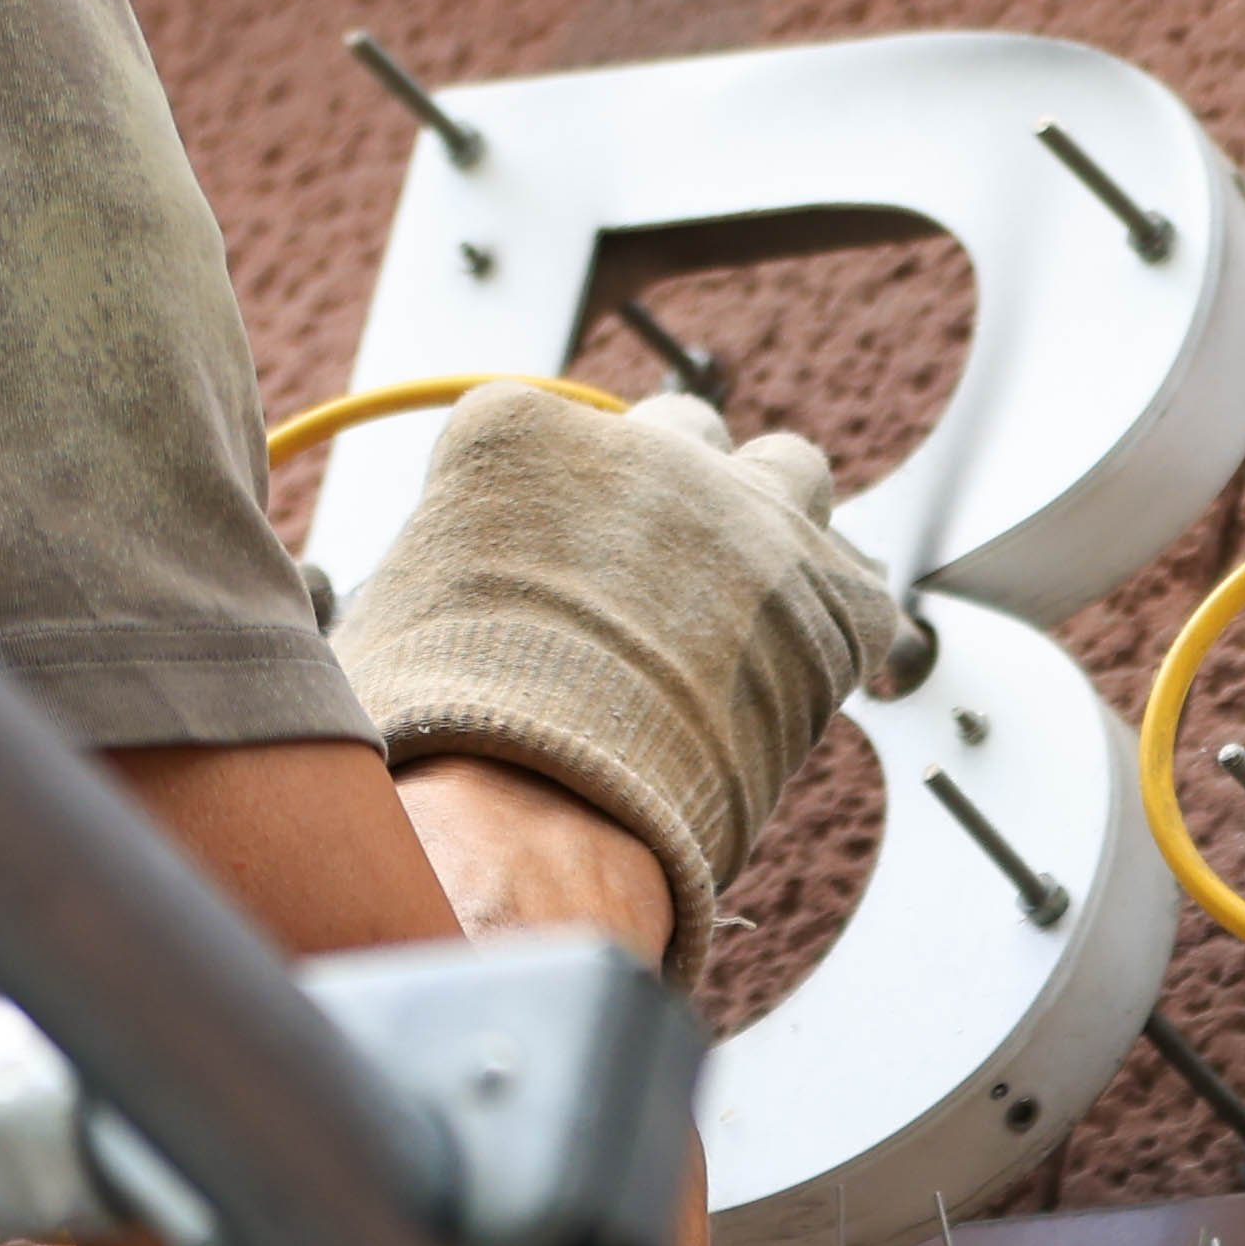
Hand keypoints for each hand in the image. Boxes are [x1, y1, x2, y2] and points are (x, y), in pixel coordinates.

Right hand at [328, 381, 905, 924]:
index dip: (540, 512)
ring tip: (737, 605)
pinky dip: (830, 625)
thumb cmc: (436, 737)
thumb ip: (430, 570)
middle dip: (666, 494)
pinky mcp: (828, 599)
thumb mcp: (387, 618)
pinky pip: (856, 589)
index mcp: (520, 430)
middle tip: (645, 583)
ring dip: (767, 521)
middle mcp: (646, 448)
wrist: (529, 815)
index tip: (535, 571)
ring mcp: (748, 514)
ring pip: (788, 471)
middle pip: (679, 434)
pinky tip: (792, 677)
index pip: (544, 430)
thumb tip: (424, 593)